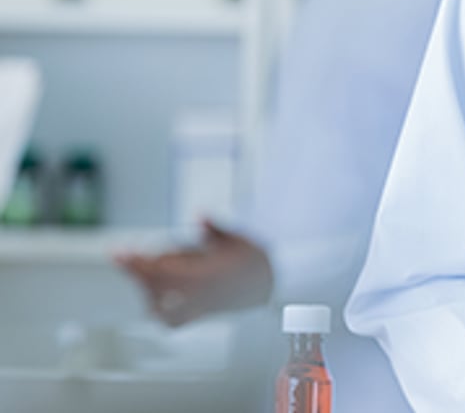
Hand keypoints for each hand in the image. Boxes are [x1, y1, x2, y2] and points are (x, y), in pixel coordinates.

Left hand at [114, 219, 272, 326]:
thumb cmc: (255, 261)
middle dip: (138, 270)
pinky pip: (173, 321)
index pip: (164, 271)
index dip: (139, 262)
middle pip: (157, 287)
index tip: (120, 254)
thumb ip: (214, 228)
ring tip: (140, 271)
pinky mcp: (200, 313)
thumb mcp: (238, 239)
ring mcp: (199, 307)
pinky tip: (153, 298)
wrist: (272, 284)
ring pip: (160, 306)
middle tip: (123, 255)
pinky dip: (159, 311)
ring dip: (146, 288)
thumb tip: (199, 215)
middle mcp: (200, 295)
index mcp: (207, 275)